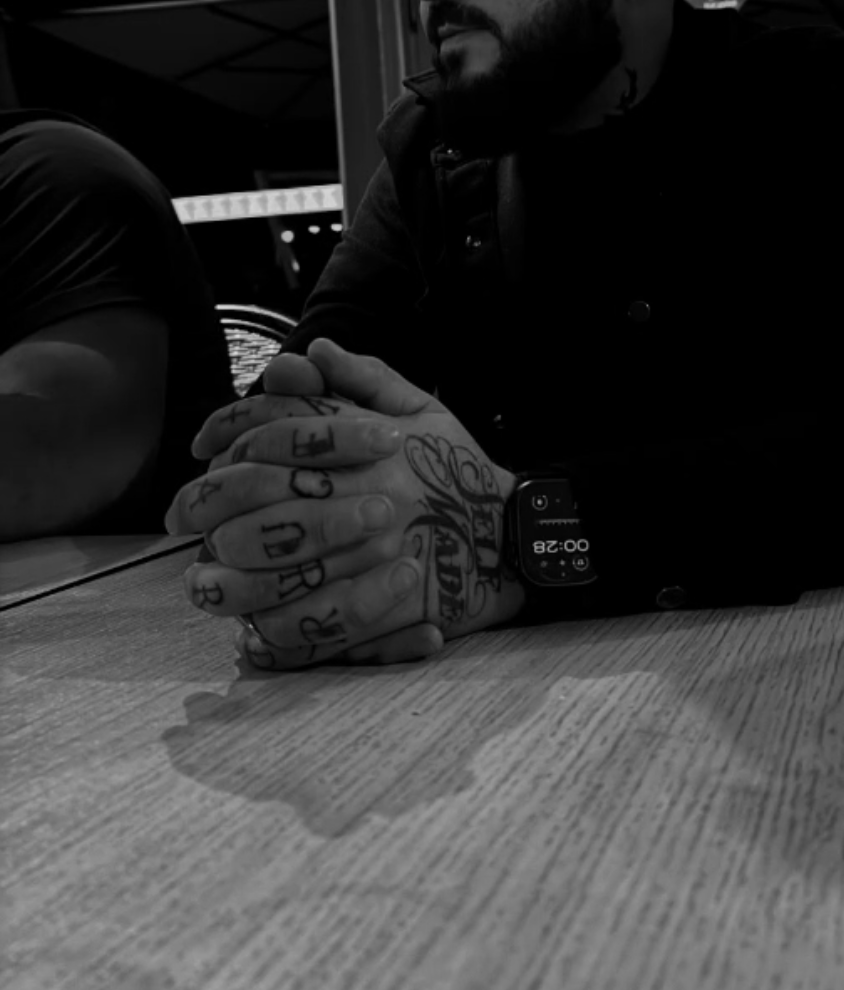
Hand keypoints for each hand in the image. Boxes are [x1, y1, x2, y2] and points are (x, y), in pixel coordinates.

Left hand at [168, 337, 524, 670]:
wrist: (517, 534)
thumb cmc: (459, 469)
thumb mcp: (424, 408)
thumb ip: (366, 377)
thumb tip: (311, 352)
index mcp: (369, 444)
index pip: (278, 431)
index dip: (225, 438)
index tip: (196, 457)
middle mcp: (367, 495)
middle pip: (262, 504)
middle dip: (209, 512)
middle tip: (182, 523)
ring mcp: (376, 555)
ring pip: (280, 572)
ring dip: (231, 581)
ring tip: (203, 584)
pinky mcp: (388, 609)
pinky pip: (318, 629)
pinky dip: (278, 636)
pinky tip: (250, 633)